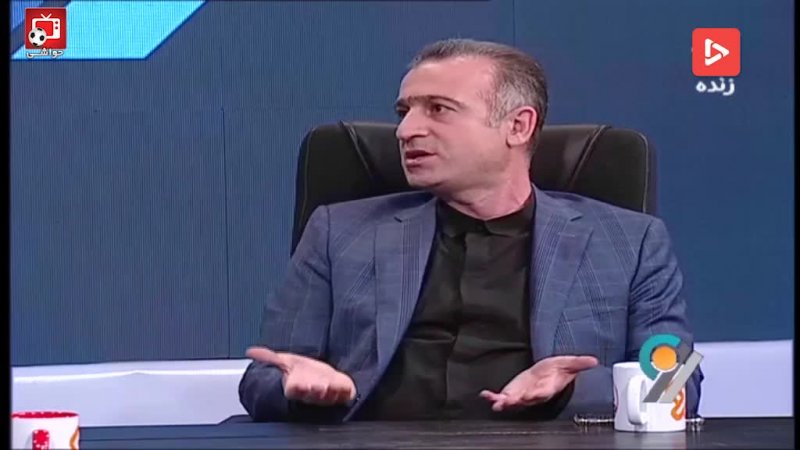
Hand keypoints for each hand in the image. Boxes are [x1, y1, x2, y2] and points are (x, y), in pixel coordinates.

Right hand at [246, 346, 355, 406]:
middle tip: (314, 387)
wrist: (322, 378)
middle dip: (313, 391)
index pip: (293, 389)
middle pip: (311, 394)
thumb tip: (250, 352)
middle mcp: (311, 392)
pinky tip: (345, 387)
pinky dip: (345, 391)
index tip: (295, 384)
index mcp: (296, 386)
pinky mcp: (342, 393)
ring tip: (328, 386)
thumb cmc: (302, 372)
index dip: (295, 387)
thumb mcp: (286, 361)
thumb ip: (268, 357)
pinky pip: (344, 394)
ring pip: (327, 395)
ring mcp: (327, 394)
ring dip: (328, 391)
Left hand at [479, 355, 597, 411]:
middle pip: (526, 399)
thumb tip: (593, 361)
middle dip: (517, 400)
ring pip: (513, 401)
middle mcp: (534, 393)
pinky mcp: (514, 392)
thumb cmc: (558, 370)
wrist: (548, 373)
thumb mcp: (569, 363)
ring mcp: (523, 394)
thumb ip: (580, 363)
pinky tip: (486, 396)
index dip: (538, 394)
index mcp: (547, 387)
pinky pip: (503, 396)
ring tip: (496, 403)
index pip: (543, 392)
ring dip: (504, 402)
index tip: (532, 394)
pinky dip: (494, 397)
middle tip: (509, 401)